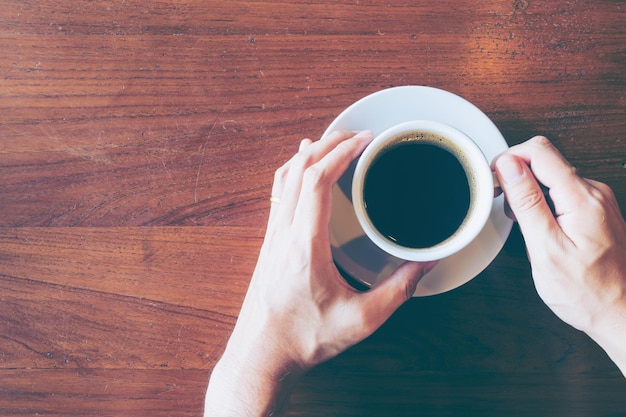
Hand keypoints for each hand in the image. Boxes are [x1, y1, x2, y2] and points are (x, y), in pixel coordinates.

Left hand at [204, 130, 437, 416]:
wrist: (262, 354)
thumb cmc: (305, 338)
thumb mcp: (362, 320)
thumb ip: (398, 290)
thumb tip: (427, 264)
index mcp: (304, 245)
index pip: (316, 181)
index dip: (341, 153)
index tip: (364, 139)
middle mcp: (284, 233)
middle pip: (299, 169)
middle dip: (329, 143)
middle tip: (357, 134)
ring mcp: (272, 236)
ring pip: (284, 178)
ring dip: (309, 154)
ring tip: (334, 141)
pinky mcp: (270, 243)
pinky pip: (279, 193)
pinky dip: (293, 171)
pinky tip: (301, 168)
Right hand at [493, 136, 625, 374]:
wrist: (621, 314)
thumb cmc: (587, 293)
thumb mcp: (546, 249)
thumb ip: (527, 202)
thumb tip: (509, 166)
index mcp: (582, 198)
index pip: (539, 151)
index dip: (508, 158)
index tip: (493, 180)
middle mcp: (594, 192)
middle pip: (545, 159)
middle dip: (515, 174)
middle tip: (500, 202)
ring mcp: (598, 201)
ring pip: (552, 175)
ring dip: (528, 190)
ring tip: (517, 219)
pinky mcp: (596, 211)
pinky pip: (563, 191)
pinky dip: (542, 201)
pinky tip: (536, 225)